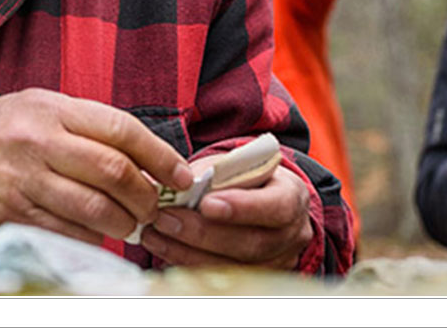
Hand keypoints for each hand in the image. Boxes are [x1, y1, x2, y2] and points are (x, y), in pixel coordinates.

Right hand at [0, 88, 192, 245]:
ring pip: (94, 209)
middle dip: (145, 196)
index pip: (121, 129)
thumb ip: (86, 125)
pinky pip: (67, 233)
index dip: (160, 156)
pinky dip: (91, 239)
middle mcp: (39, 141)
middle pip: (114, 171)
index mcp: (52, 109)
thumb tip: (144, 157)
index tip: (181, 176)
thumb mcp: (39, 108)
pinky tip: (95, 234)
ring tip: (129, 225)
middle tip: (153, 207)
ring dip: (123, 224)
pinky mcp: (11, 214)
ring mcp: (23, 180)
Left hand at [139, 153, 312, 268]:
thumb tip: (179, 181)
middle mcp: (290, 234)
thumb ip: (215, 173)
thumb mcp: (237, 165)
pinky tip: (163, 250)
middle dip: (202, 233)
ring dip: (187, 252)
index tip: (206, 203)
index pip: (276, 207)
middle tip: (165, 219)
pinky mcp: (255, 280)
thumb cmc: (246, 180)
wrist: (260, 202)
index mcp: (291, 197)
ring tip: (155, 235)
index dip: (242, 208)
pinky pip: (220, 279)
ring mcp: (275, 262)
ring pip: (232, 267)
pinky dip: (188, 264)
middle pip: (251, 243)